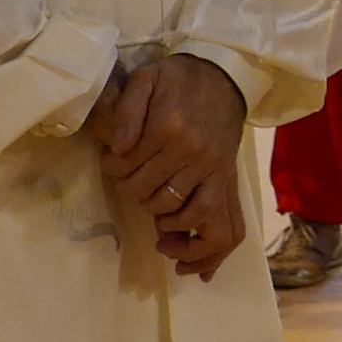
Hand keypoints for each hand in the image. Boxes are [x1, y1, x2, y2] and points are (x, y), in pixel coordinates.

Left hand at [90, 53, 250, 280]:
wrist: (225, 76)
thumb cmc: (180, 78)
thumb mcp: (146, 77)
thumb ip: (125, 107)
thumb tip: (117, 146)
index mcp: (168, 127)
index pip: (126, 166)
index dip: (112, 168)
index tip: (112, 162)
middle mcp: (194, 153)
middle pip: (151, 195)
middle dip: (133, 195)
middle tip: (131, 185)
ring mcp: (215, 170)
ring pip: (189, 217)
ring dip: (168, 228)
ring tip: (158, 230)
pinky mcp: (229, 182)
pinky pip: (226, 227)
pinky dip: (206, 251)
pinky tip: (187, 265)